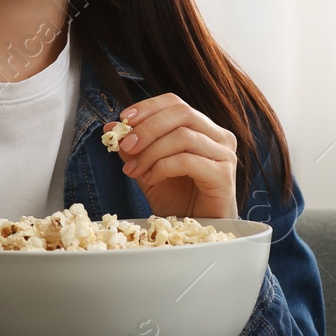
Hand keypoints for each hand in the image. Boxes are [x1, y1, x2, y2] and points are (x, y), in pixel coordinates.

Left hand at [109, 93, 238, 219]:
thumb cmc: (178, 201)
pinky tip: (151, 179)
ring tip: (134, 170)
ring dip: (151, 152)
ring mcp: (224, 154)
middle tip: (125, 145)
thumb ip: (133, 148)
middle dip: (147, 128)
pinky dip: (162, 167)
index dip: (148, 107)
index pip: (176, 103)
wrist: (195, 231)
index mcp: (203, 128)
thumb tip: (111, 127)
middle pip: (181, 113)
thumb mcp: (147, 169)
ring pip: (183, 136)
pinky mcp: (223, 175)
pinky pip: (187, 160)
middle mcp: (218, 136)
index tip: (123, 119)